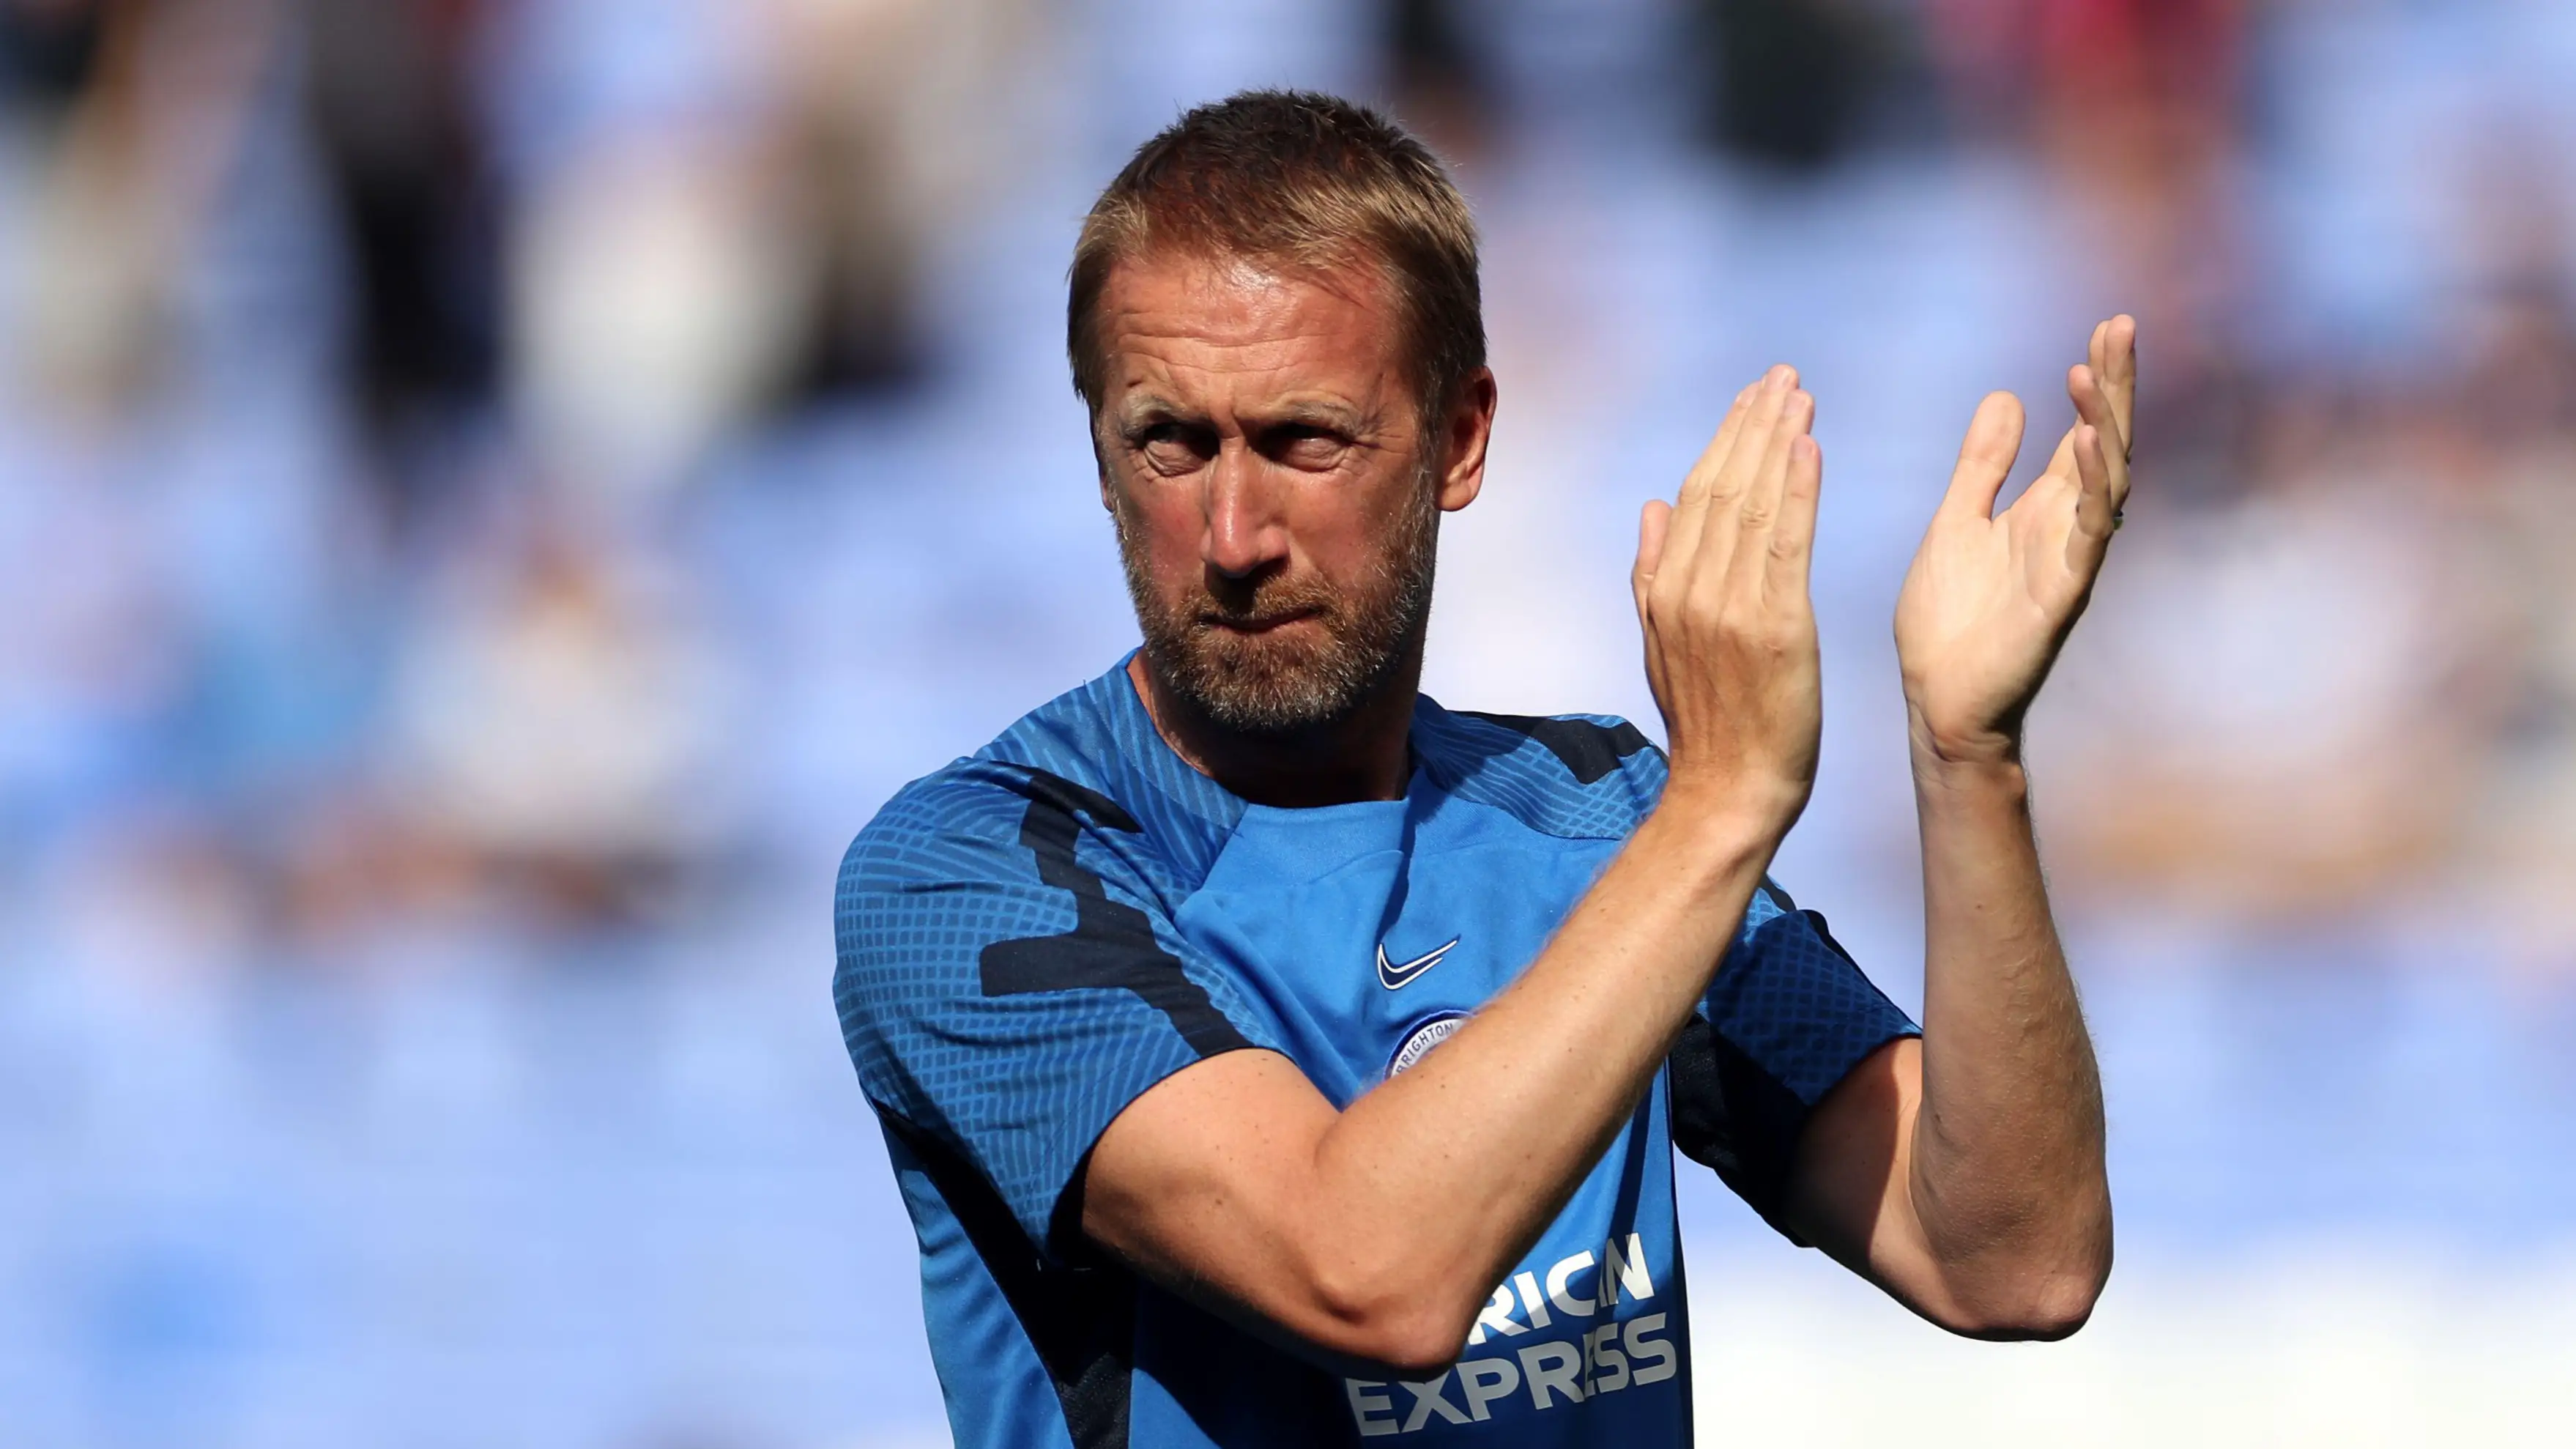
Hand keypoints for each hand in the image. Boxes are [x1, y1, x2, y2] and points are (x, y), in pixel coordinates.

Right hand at [1633, 365, 1823, 833]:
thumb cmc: (1708, 723)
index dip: (1726, 439)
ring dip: (1778, 442)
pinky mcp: (1777, 628)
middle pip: (1723, 488)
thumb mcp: (1662, 644)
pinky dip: (1796, 492)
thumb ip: (1652, 573)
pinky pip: (1786, 546)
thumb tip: (1652, 506)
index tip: (1752, 396)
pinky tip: (1809, 449)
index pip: (1696, 495)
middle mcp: (1692, 591)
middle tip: (1782, 375)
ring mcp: (1731, 609)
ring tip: (1799, 395)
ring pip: (1752, 506)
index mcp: (1667, 589)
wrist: (1728, 790)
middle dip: (1753, 425)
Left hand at [1895, 316, 2136, 765]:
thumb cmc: (1949, 621)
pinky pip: (2089, 534)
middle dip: (2113, 386)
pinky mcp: (2062, 594)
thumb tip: (2007, 397)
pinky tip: (2089, 442)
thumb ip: (1983, 466)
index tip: (2106, 327)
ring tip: (2094, 368)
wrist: (1937, 700)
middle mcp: (2066, 528)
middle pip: (2105, 443)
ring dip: (2104, 424)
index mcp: (2042, 509)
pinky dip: (2093, 487)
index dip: (2095, 382)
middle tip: (2121, 324)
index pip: (2081, 432)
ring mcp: (2069, 559)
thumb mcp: (1957, 521)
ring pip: (2107, 481)